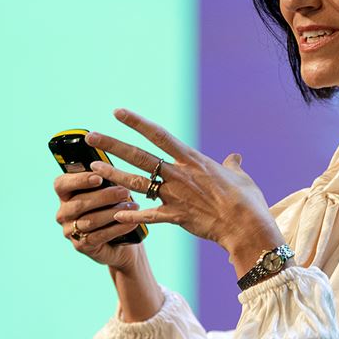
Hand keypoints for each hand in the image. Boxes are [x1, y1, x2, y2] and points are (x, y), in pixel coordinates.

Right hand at [53, 170, 142, 270]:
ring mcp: (70, 231)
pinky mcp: (81, 246)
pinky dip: (117, 228)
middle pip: (79, 203)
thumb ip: (105, 182)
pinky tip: (131, 222)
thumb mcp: (108, 193)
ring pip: (90, 220)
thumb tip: (113, 172)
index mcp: (65, 195)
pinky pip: (100, 235)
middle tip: (125, 192)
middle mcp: (63, 213)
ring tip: (133, 206)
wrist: (121, 242)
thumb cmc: (113, 209)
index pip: (62, 184)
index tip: (99, 177)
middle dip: (104, 196)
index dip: (79, 180)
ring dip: (114, 212)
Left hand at [84, 108, 281, 260]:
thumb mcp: (241, 177)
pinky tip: (116, 215)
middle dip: (113, 145)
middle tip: (91, 137)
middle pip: (139, 156)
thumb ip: (231, 165)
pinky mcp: (176, 217)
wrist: (246, 225)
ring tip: (93, 170)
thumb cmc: (247, 200)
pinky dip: (132, 216)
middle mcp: (179, 174)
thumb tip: (234, 157)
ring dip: (113, 176)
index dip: (136, 122)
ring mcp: (175, 195)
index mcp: (193, 160)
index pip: (159, 134)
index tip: (117, 112)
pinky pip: (148, 216)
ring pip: (137, 183)